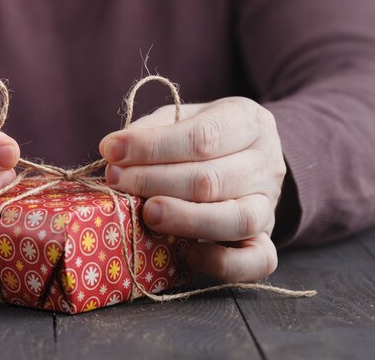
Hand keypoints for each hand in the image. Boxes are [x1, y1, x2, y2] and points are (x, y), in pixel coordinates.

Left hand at [99, 97, 284, 282]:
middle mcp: (266, 164)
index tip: (112, 150)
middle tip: (116, 181)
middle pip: (211, 178)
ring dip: (185, 219)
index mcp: (248, 122)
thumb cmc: (203, 136)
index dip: (153, 146)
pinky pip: (258, 261)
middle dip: (155, 181)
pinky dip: (222, 262)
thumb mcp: (181, 118)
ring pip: (236, 219)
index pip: (203, 136)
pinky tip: (188, 254)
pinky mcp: (265, 241)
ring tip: (147, 214)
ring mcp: (269, 206)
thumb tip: (115, 150)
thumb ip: (153, 130)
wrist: (246, 159)